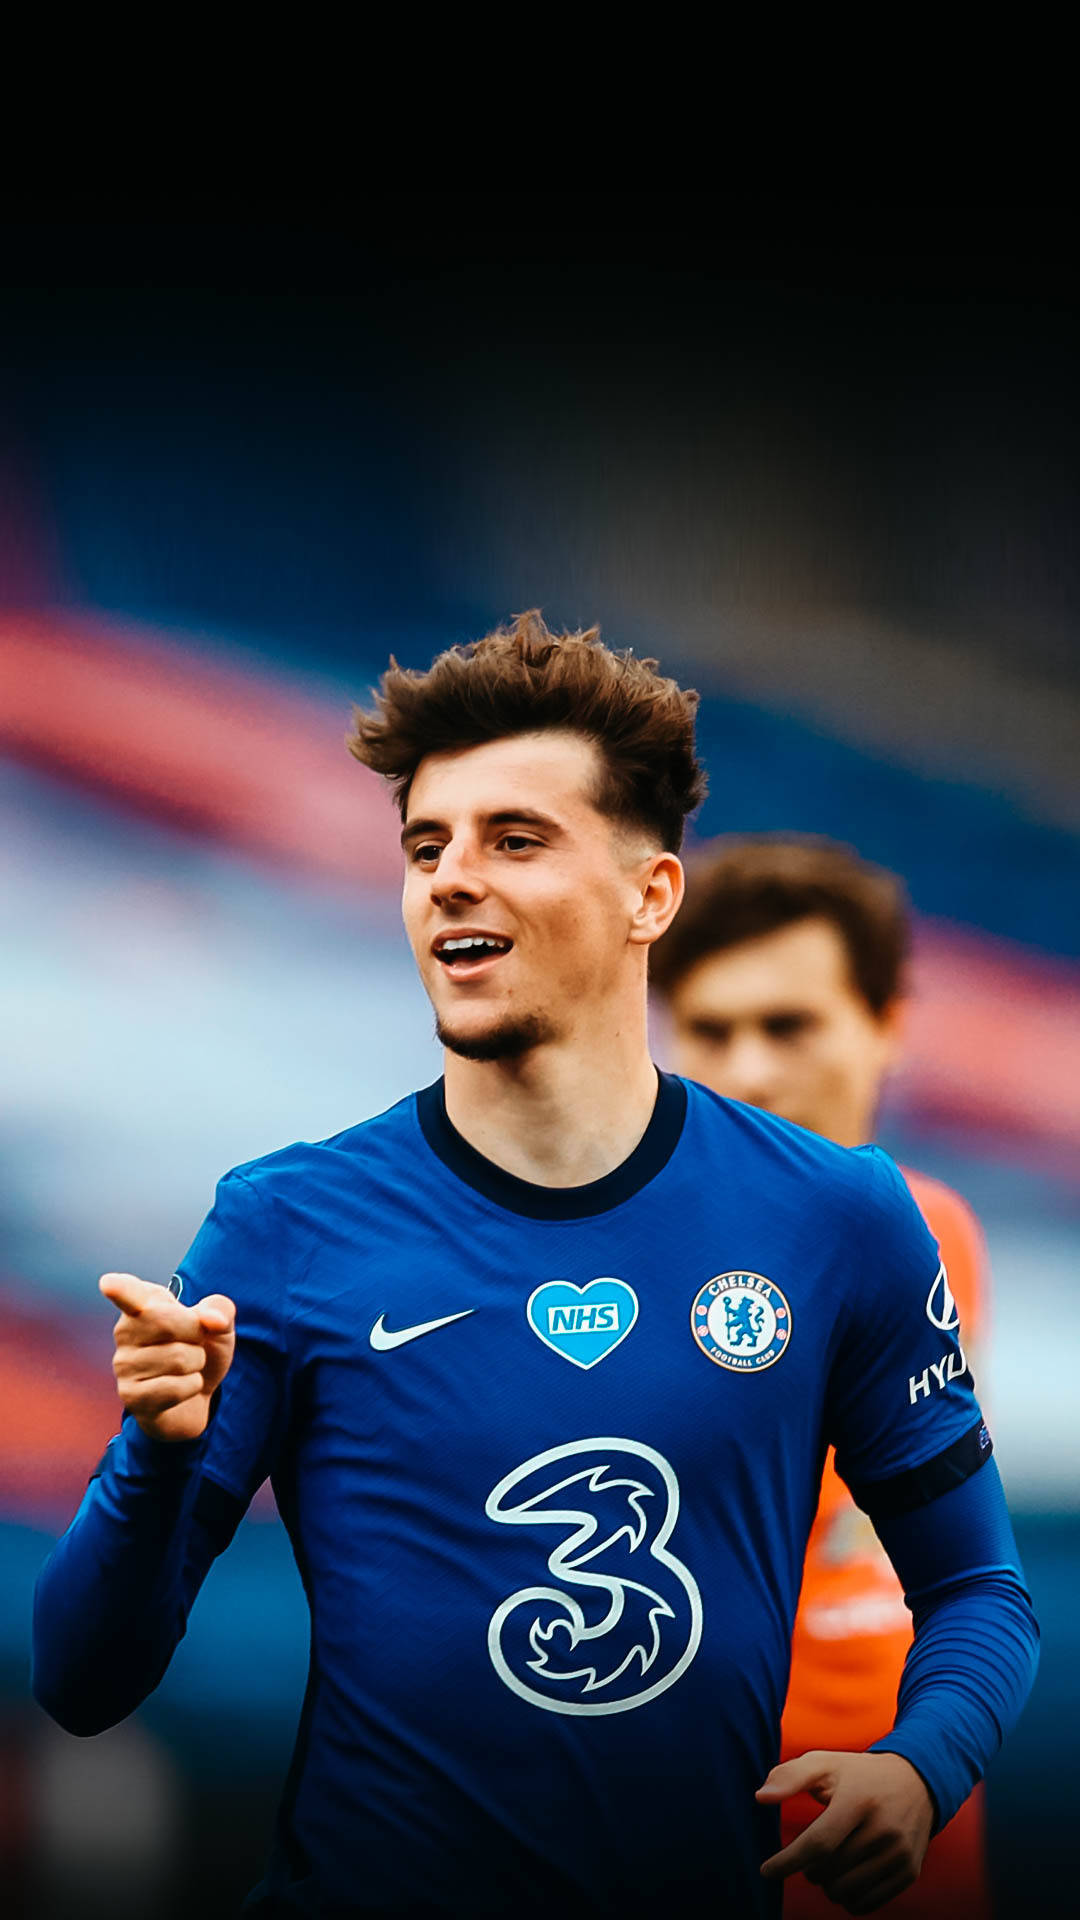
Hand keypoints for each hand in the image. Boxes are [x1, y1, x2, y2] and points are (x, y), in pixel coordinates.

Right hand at [99, 1271, 235, 1443]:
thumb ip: (220, 1311)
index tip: (109, 1284)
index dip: (121, 1288)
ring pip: (178, 1359)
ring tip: (186, 1368)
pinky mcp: (130, 1396)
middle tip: (194, 1344)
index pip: (129, 1294)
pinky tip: (181, 1389)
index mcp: (143, 1304)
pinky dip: (191, 1387)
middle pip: (168, 1322)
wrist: (195, 1398)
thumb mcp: (219, 1325)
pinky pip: (175, 1387)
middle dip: (196, 1335)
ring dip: (196, 1365)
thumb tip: (213, 1320)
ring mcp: (123, 1365)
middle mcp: (124, 1332)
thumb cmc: (202, 1351)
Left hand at [757, 1749, 934, 1913]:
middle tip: (811, 1853)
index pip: (818, 1843)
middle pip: (828, 1871)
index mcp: (858, 1800)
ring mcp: (899, 1854)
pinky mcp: (908, 1872)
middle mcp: (883, 1829)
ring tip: (829, 1864)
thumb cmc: (858, 1775)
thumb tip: (760, 1798)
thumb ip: (789, 1776)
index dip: (788, 1862)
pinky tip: (846, 1877)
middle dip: (808, 1869)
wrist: (917, 1782)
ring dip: (826, 1885)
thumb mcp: (825, 1764)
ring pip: (844, 1892)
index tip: (766, 1871)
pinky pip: (866, 1904)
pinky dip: (848, 1899)